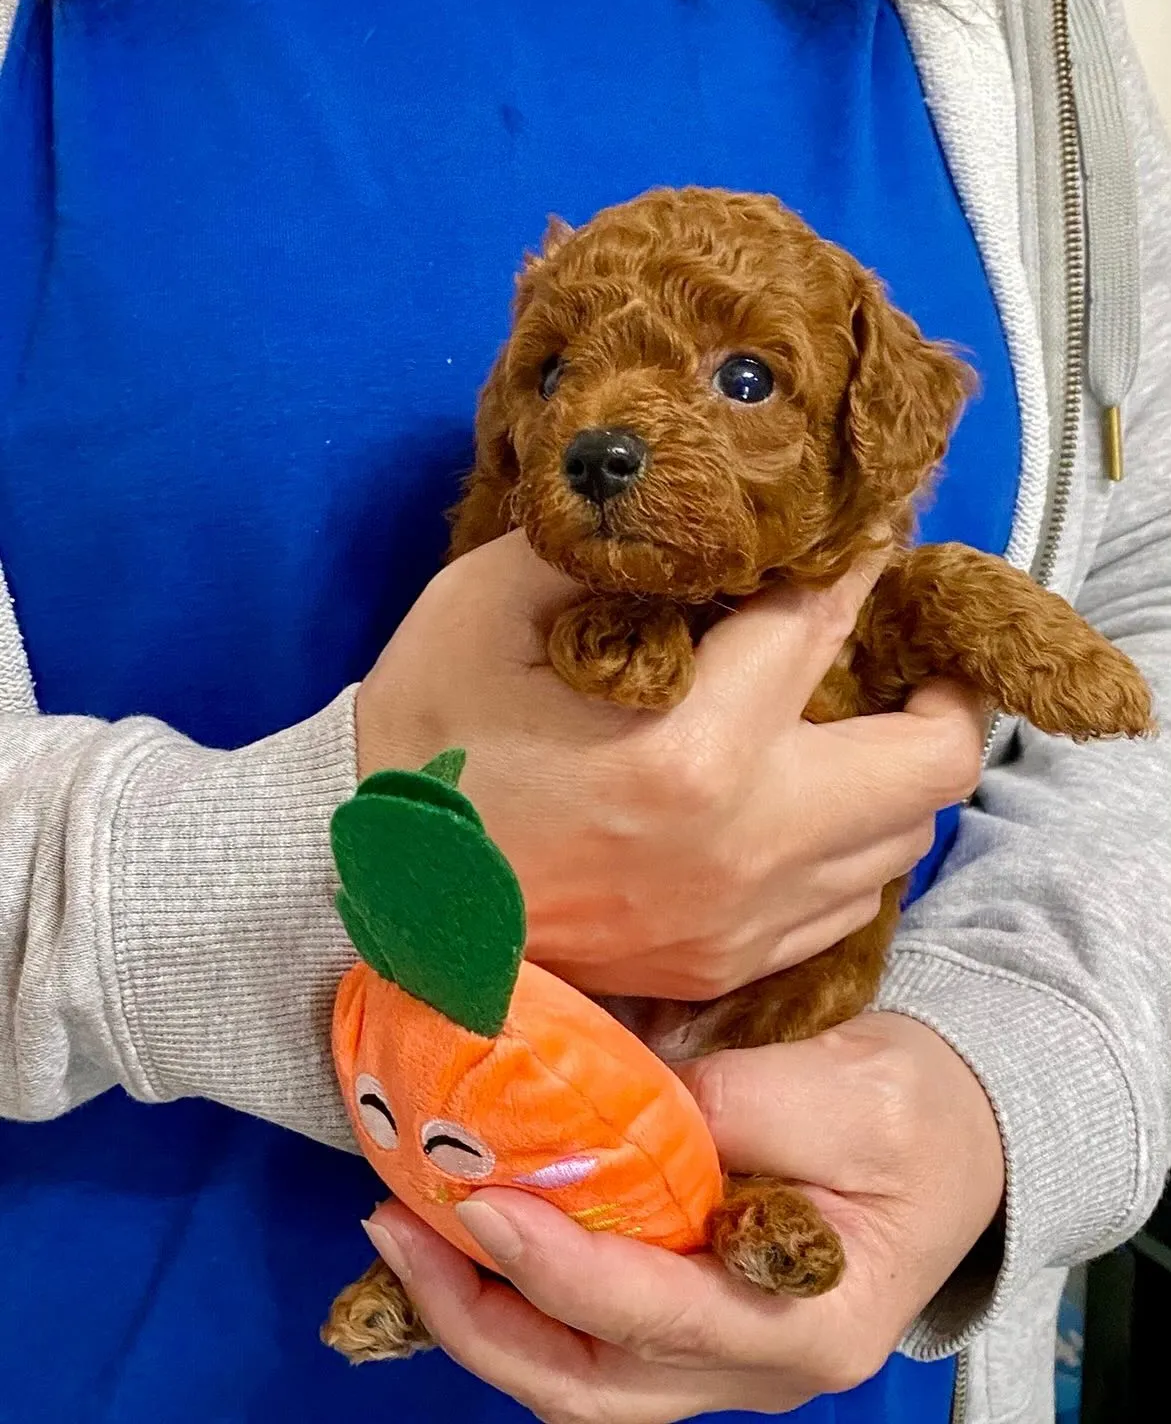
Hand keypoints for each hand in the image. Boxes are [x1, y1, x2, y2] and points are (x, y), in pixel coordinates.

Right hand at [356, 532, 984, 998]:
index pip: (821, 627)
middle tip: (914, 654)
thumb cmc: (427, 742)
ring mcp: (742, 920)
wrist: (380, 895)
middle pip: (931, 765)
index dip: (862, 563)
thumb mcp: (485, 606)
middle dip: (943, 692)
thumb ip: (606, 546)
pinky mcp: (724, 964)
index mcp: (689, 748)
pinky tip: (804, 807)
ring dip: (896, 773)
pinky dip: (851, 846)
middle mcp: (744, 846)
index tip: (877, 529)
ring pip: (902, 843)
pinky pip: (846, 907)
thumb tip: (701, 511)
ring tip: (856, 724)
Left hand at [361, 1013, 1004, 1423]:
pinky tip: (477, 1237)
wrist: (970, 1138)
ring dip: (484, 1316)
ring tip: (410, 1235)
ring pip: (579, 1383)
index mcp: (808, 1324)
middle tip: (396, 1230)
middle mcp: (758, 1371)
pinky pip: (594, 1343)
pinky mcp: (701, 1327)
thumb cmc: (920, 1114)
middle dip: (478, 1318)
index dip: (554, 1262)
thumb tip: (611, 1111)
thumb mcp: (848, 1088)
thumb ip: (733, 1107)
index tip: (476, 1198)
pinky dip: (524, 1301)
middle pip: (591, 1389)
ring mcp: (728, 1362)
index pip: (653, 1315)